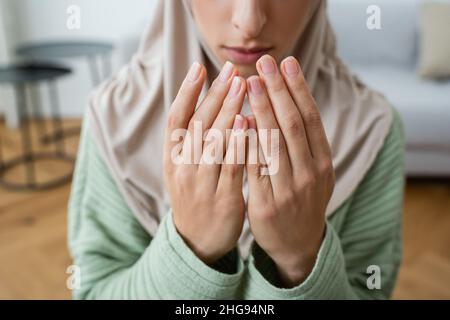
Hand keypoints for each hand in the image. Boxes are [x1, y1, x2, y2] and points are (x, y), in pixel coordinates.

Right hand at [163, 61, 247, 264]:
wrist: (197, 241)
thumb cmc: (195, 196)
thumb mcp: (184, 167)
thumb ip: (191, 139)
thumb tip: (204, 101)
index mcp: (172, 158)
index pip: (176, 118)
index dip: (187, 92)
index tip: (200, 67)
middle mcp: (182, 168)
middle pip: (198, 124)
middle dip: (215, 95)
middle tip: (232, 71)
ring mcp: (201, 184)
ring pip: (214, 141)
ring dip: (228, 112)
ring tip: (242, 86)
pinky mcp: (222, 199)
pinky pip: (231, 166)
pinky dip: (239, 143)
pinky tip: (248, 123)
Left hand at [245, 55, 334, 286]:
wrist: (297, 244)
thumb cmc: (302, 199)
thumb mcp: (315, 172)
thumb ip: (306, 143)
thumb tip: (291, 101)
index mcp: (323, 162)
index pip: (310, 118)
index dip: (298, 89)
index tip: (287, 63)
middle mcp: (309, 173)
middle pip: (292, 125)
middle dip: (278, 91)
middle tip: (264, 63)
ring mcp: (289, 190)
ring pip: (274, 143)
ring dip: (262, 110)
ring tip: (248, 83)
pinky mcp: (266, 205)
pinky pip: (255, 169)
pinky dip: (248, 144)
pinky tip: (239, 122)